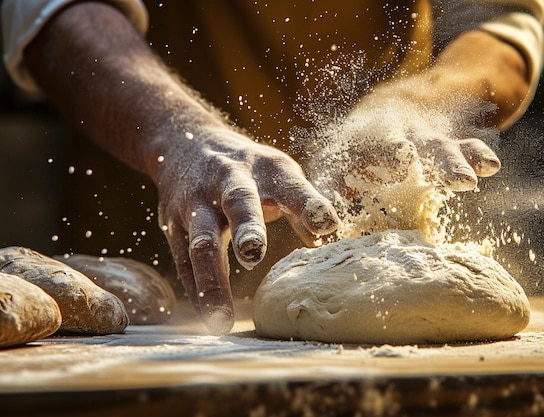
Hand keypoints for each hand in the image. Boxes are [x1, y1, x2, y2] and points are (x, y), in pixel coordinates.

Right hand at [154, 126, 338, 333]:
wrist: (185, 142)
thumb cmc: (247, 167)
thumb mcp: (278, 173)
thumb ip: (302, 203)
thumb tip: (330, 236)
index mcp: (265, 168)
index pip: (291, 185)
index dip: (308, 204)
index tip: (326, 224)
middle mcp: (228, 180)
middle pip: (238, 202)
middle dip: (247, 227)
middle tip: (254, 254)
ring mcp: (197, 203)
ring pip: (202, 241)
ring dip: (211, 279)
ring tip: (222, 318)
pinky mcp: (174, 224)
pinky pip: (184, 262)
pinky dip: (197, 290)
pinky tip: (208, 316)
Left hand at [312, 98, 500, 196]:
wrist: (382, 112)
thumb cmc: (350, 151)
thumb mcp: (330, 166)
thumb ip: (325, 194)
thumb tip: (316, 231)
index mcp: (371, 139)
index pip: (382, 143)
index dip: (393, 150)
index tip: (404, 156)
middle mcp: (402, 135)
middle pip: (423, 146)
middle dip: (439, 161)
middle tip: (456, 178)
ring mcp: (427, 139)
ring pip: (445, 147)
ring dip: (460, 161)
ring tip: (475, 176)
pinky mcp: (448, 146)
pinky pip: (467, 147)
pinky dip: (478, 154)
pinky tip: (490, 166)